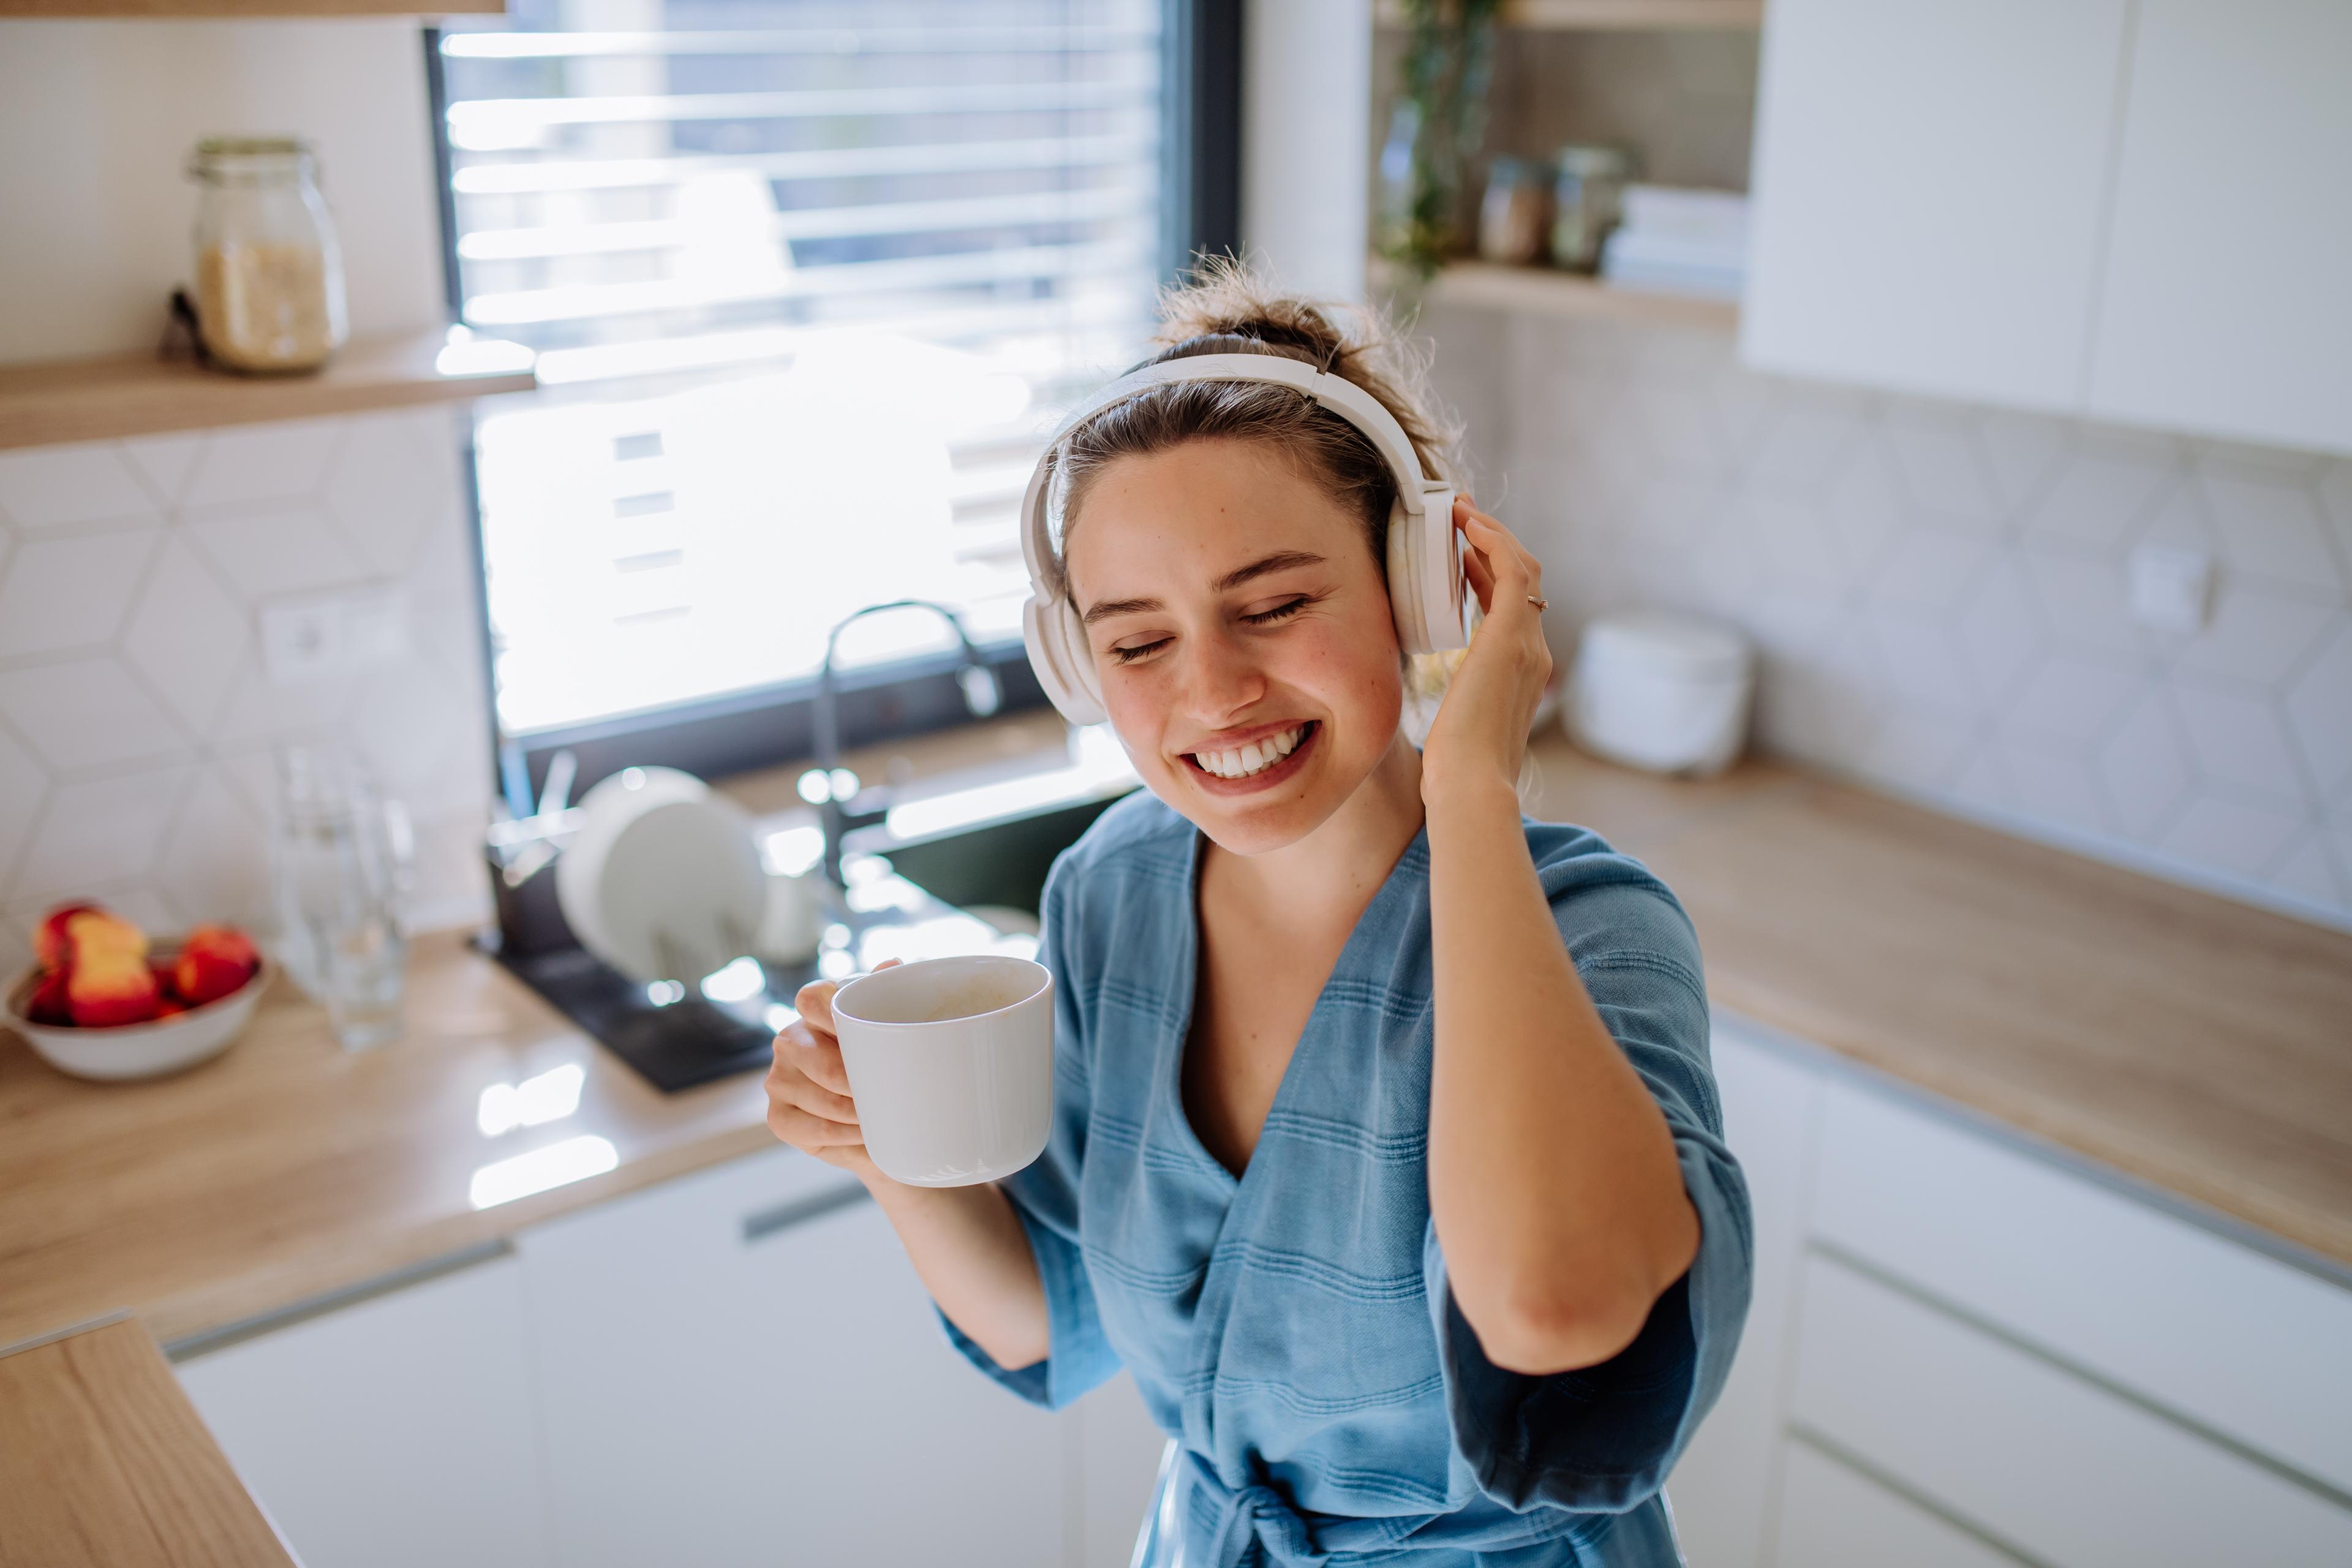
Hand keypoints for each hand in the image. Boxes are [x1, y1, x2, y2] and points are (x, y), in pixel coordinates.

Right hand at [764, 958, 901, 1184]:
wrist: (880, 1118)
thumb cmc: (885, 1060)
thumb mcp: (892, 1026)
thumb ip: (890, 994)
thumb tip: (892, 964)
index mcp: (815, 1009)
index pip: (812, 999)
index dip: (833, 1015)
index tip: (866, 1034)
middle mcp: (791, 1039)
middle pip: (816, 1059)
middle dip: (856, 1081)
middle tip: (890, 1092)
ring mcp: (779, 1078)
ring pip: (818, 1098)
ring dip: (857, 1114)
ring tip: (884, 1117)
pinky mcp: (778, 1116)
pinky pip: (812, 1129)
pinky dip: (844, 1136)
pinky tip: (864, 1133)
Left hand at [1419, 494, 1553, 802]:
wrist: (1470, 785)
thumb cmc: (1457, 769)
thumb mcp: (1460, 724)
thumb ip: (1461, 702)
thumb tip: (1448, 704)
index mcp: (1522, 671)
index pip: (1513, 604)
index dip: (1489, 570)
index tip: (1461, 548)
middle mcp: (1533, 651)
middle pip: (1523, 578)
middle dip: (1493, 541)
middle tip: (1461, 514)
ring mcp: (1527, 643)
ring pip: (1521, 567)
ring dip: (1490, 532)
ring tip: (1460, 509)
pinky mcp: (1510, 637)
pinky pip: (1511, 571)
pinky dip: (1493, 542)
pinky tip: (1469, 525)